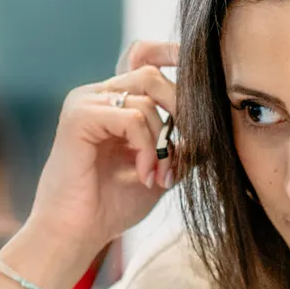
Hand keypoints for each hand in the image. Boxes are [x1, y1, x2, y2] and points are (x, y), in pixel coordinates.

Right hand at [23, 39, 179, 261]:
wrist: (76, 233)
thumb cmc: (111, 206)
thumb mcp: (160, 170)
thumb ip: (181, 146)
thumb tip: (212, 128)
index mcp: (112, 103)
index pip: (142, 57)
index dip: (171, 55)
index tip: (200, 77)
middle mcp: (96, 96)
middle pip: (151, 74)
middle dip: (179, 110)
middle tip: (183, 151)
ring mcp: (85, 102)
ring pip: (145, 98)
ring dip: (162, 142)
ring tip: (158, 176)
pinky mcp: (78, 116)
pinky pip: (130, 117)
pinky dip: (146, 148)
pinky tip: (144, 175)